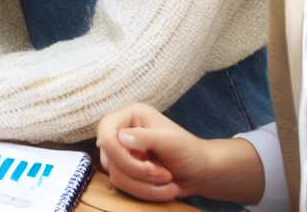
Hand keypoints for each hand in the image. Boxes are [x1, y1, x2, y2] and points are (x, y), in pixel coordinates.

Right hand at [95, 103, 263, 204]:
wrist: (201, 172)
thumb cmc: (190, 151)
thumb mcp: (171, 142)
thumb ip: (145, 137)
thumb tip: (120, 137)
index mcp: (131, 116)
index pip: (106, 131)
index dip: (118, 152)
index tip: (146, 163)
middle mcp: (121, 131)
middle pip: (109, 157)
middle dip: (139, 172)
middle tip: (164, 174)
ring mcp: (122, 152)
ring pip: (116, 175)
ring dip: (145, 185)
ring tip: (168, 181)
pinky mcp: (125, 170)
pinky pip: (123, 186)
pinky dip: (145, 191)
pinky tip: (164, 188)